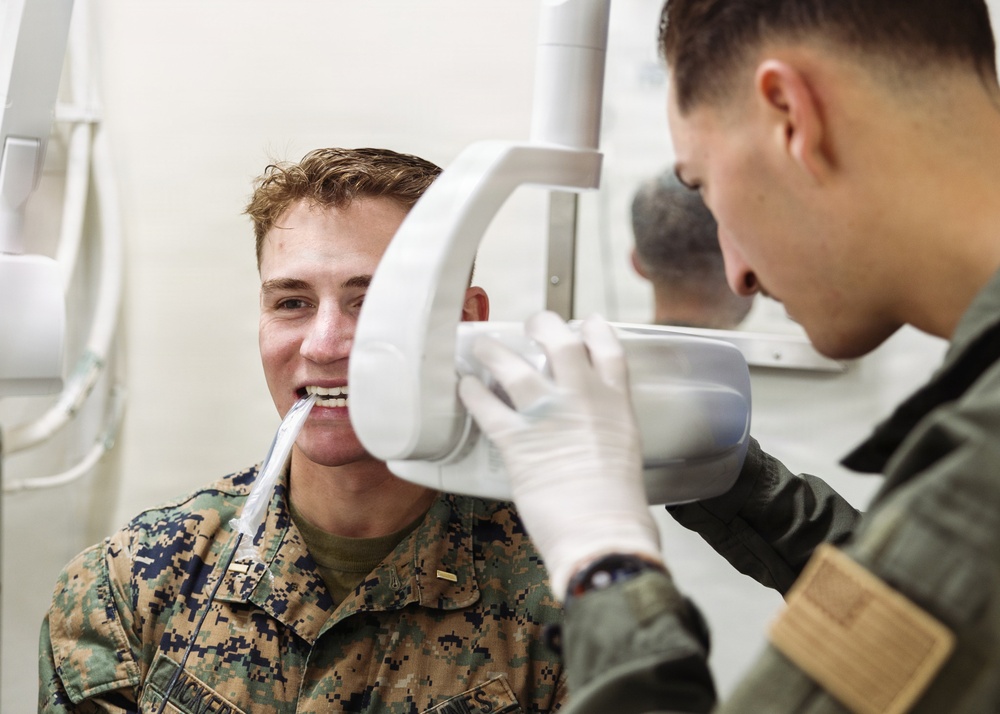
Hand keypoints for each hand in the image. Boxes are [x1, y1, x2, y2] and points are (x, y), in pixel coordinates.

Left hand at [458, 311, 661, 597]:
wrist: (602, 532)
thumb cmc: (619, 507)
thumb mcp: (624, 454)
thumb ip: (607, 434)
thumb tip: (593, 440)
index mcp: (616, 404)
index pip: (608, 350)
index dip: (595, 330)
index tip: (586, 322)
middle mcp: (582, 399)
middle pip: (560, 342)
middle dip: (543, 325)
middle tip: (531, 324)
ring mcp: (547, 415)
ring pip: (514, 366)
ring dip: (495, 352)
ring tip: (483, 347)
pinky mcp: (516, 439)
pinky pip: (487, 407)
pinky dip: (473, 393)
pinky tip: (465, 387)